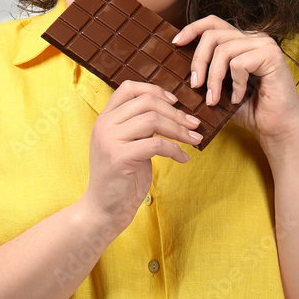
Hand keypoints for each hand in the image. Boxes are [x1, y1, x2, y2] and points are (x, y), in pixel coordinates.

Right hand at [81, 81, 202, 229]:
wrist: (103, 210)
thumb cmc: (120, 179)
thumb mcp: (128, 146)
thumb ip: (140, 128)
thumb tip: (171, 114)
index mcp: (105, 119)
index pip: (128, 88)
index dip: (154, 90)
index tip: (175, 102)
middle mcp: (104, 125)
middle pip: (146, 102)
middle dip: (176, 112)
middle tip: (195, 124)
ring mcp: (109, 140)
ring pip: (153, 120)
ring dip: (179, 129)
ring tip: (194, 139)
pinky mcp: (119, 158)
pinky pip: (156, 144)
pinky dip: (175, 149)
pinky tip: (182, 158)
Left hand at [172, 15, 298, 143]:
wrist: (276, 129)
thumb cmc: (250, 111)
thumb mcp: (221, 88)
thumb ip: (207, 72)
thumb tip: (176, 63)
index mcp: (242, 41)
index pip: (213, 22)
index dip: (192, 28)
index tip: (176, 43)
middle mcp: (254, 38)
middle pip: (213, 35)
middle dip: (198, 61)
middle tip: (194, 85)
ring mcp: (265, 45)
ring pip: (223, 51)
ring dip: (214, 79)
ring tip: (214, 100)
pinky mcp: (272, 56)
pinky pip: (239, 64)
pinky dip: (235, 85)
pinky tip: (239, 98)